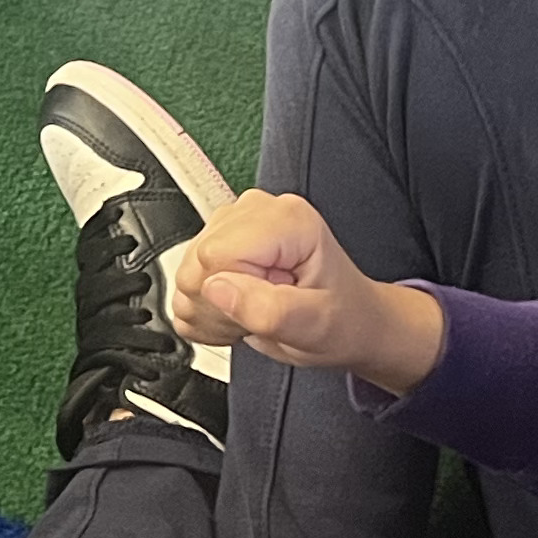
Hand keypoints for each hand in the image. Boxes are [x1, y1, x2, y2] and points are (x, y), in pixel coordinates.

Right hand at [166, 190, 445, 391]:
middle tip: (260, 317)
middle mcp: (257, 210)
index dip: (229, 296)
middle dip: (220, 305)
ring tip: (255, 313)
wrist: (351, 320)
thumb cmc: (343, 320)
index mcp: (286, 220)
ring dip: (214, 309)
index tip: (261, 311)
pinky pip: (187, 278)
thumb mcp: (315, 327)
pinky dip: (208, 306)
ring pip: (187, 272)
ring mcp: (236, 222)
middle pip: (196, 262)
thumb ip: (268, 310)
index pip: (214, 254)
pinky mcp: (221, 238)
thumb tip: (216, 288)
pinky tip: (242, 308)